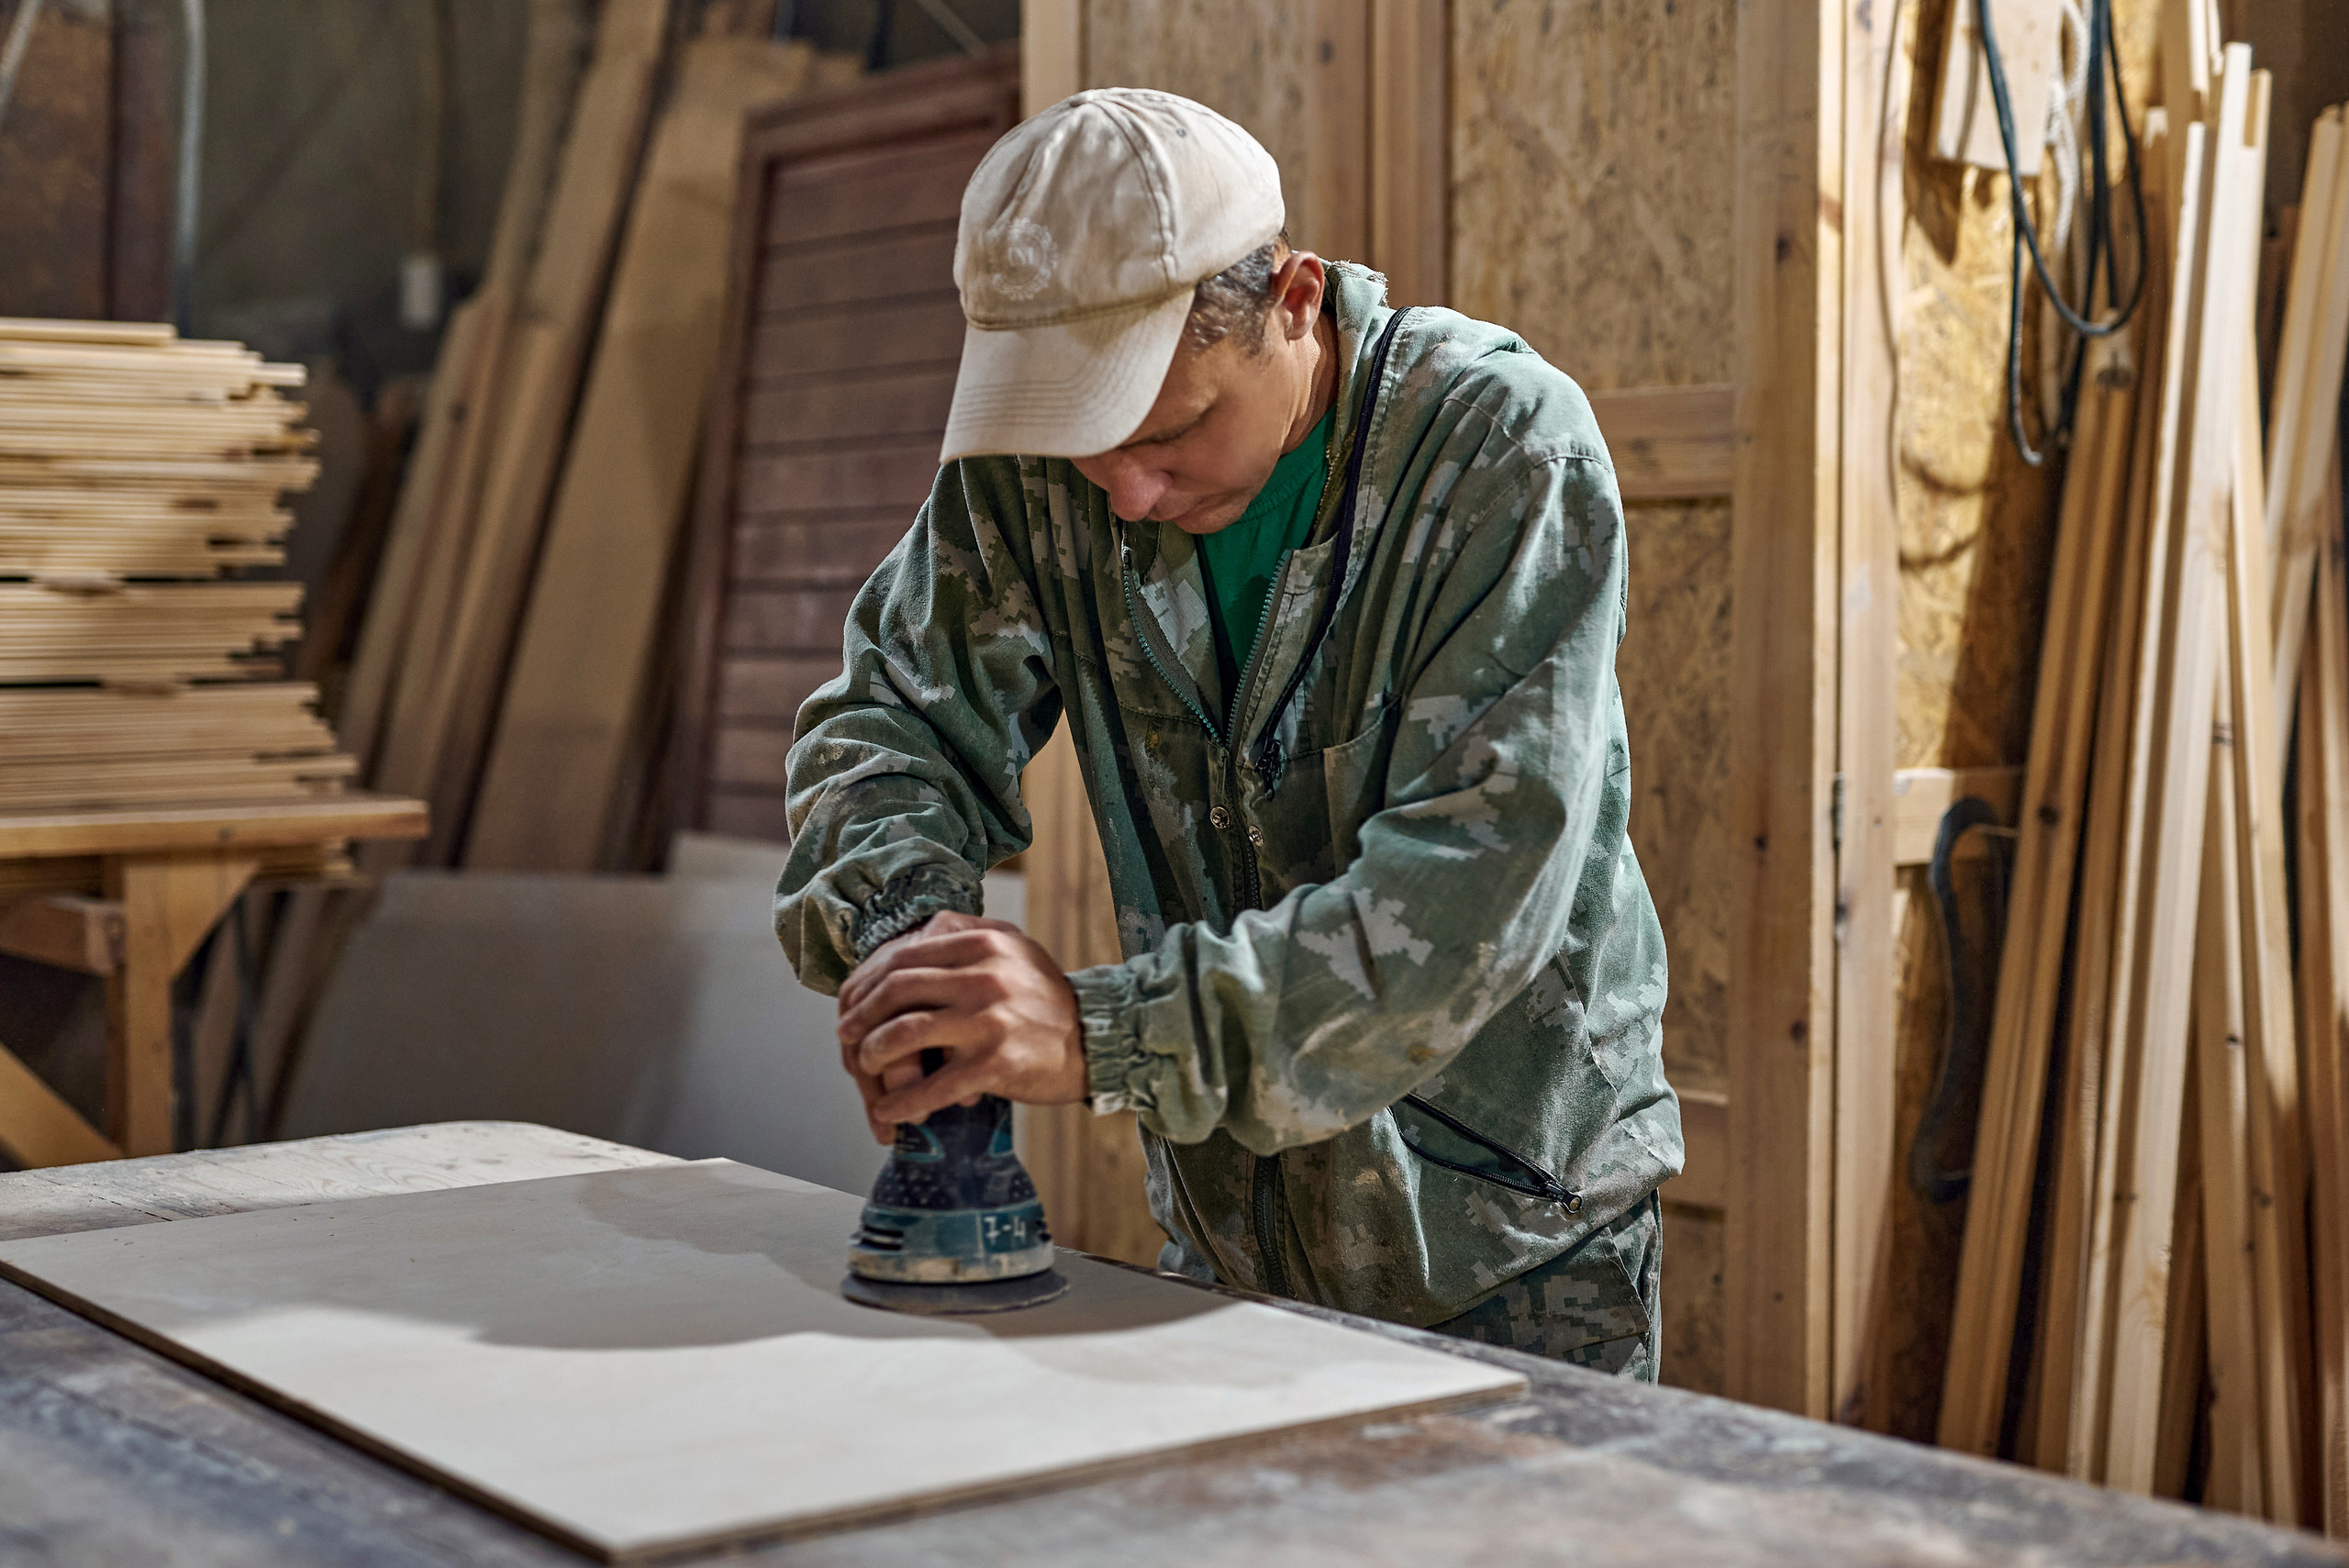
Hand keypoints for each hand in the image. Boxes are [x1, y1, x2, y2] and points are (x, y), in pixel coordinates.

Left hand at [836, 910, 1086, 1141]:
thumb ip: (968, 934)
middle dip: (861, 1017)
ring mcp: (990, 1020)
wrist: (1096, 1041)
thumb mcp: (1015, 949)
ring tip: (865, 1070)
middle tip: (847, 1037)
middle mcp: (985, 975)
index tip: (852, 1003)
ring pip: (906, 1034)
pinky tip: (890, 1111)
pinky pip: (933, 1086)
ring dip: (873, 1057)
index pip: (904, 955)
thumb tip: (917, 933)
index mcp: (984, 942)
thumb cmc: (1047, 999)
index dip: (868, 982)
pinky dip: (903, 1102)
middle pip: (897, 990)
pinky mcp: (997, 1063)